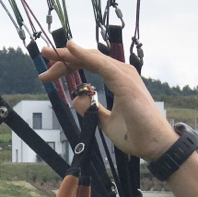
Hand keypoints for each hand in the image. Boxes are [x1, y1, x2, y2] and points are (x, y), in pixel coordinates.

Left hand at [39, 41, 177, 159]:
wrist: (155, 146)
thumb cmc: (136, 134)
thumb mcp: (105, 121)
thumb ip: (92, 110)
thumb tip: (76, 99)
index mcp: (118, 79)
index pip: (89, 65)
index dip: (67, 65)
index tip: (48, 72)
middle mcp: (122, 73)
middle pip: (88, 58)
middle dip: (63, 59)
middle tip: (43, 61)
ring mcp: (125, 76)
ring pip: (92, 58)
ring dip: (69, 55)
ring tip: (49, 54)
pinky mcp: (125, 82)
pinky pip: (101, 65)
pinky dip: (84, 56)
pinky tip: (70, 50)